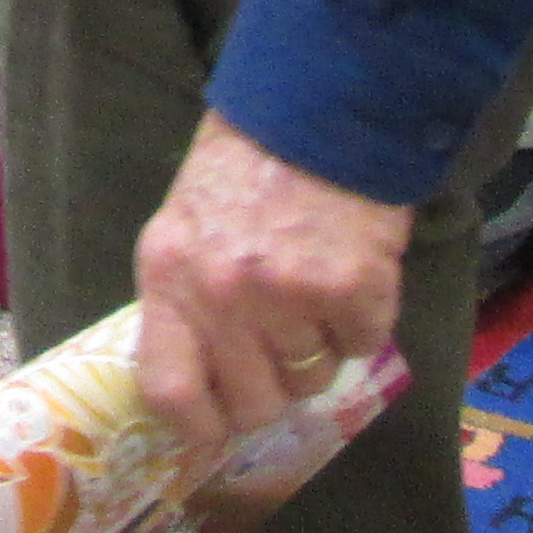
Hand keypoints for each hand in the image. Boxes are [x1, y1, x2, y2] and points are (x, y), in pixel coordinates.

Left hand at [131, 113, 409, 450]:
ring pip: (311, 381)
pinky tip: (350, 273)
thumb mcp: (185, 226)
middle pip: (253, 404)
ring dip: (319, 349)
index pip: (168, 391)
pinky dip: (364, 321)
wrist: (316, 106)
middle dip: (273, 388)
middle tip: (283, 348)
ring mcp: (287, 296)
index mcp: (168, 276)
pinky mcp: (350, 290)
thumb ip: (187, 299)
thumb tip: (203, 386)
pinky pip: (362, 347)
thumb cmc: (243, 164)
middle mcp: (221, 295)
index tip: (219, 424)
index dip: (197, 426)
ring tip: (315, 290)